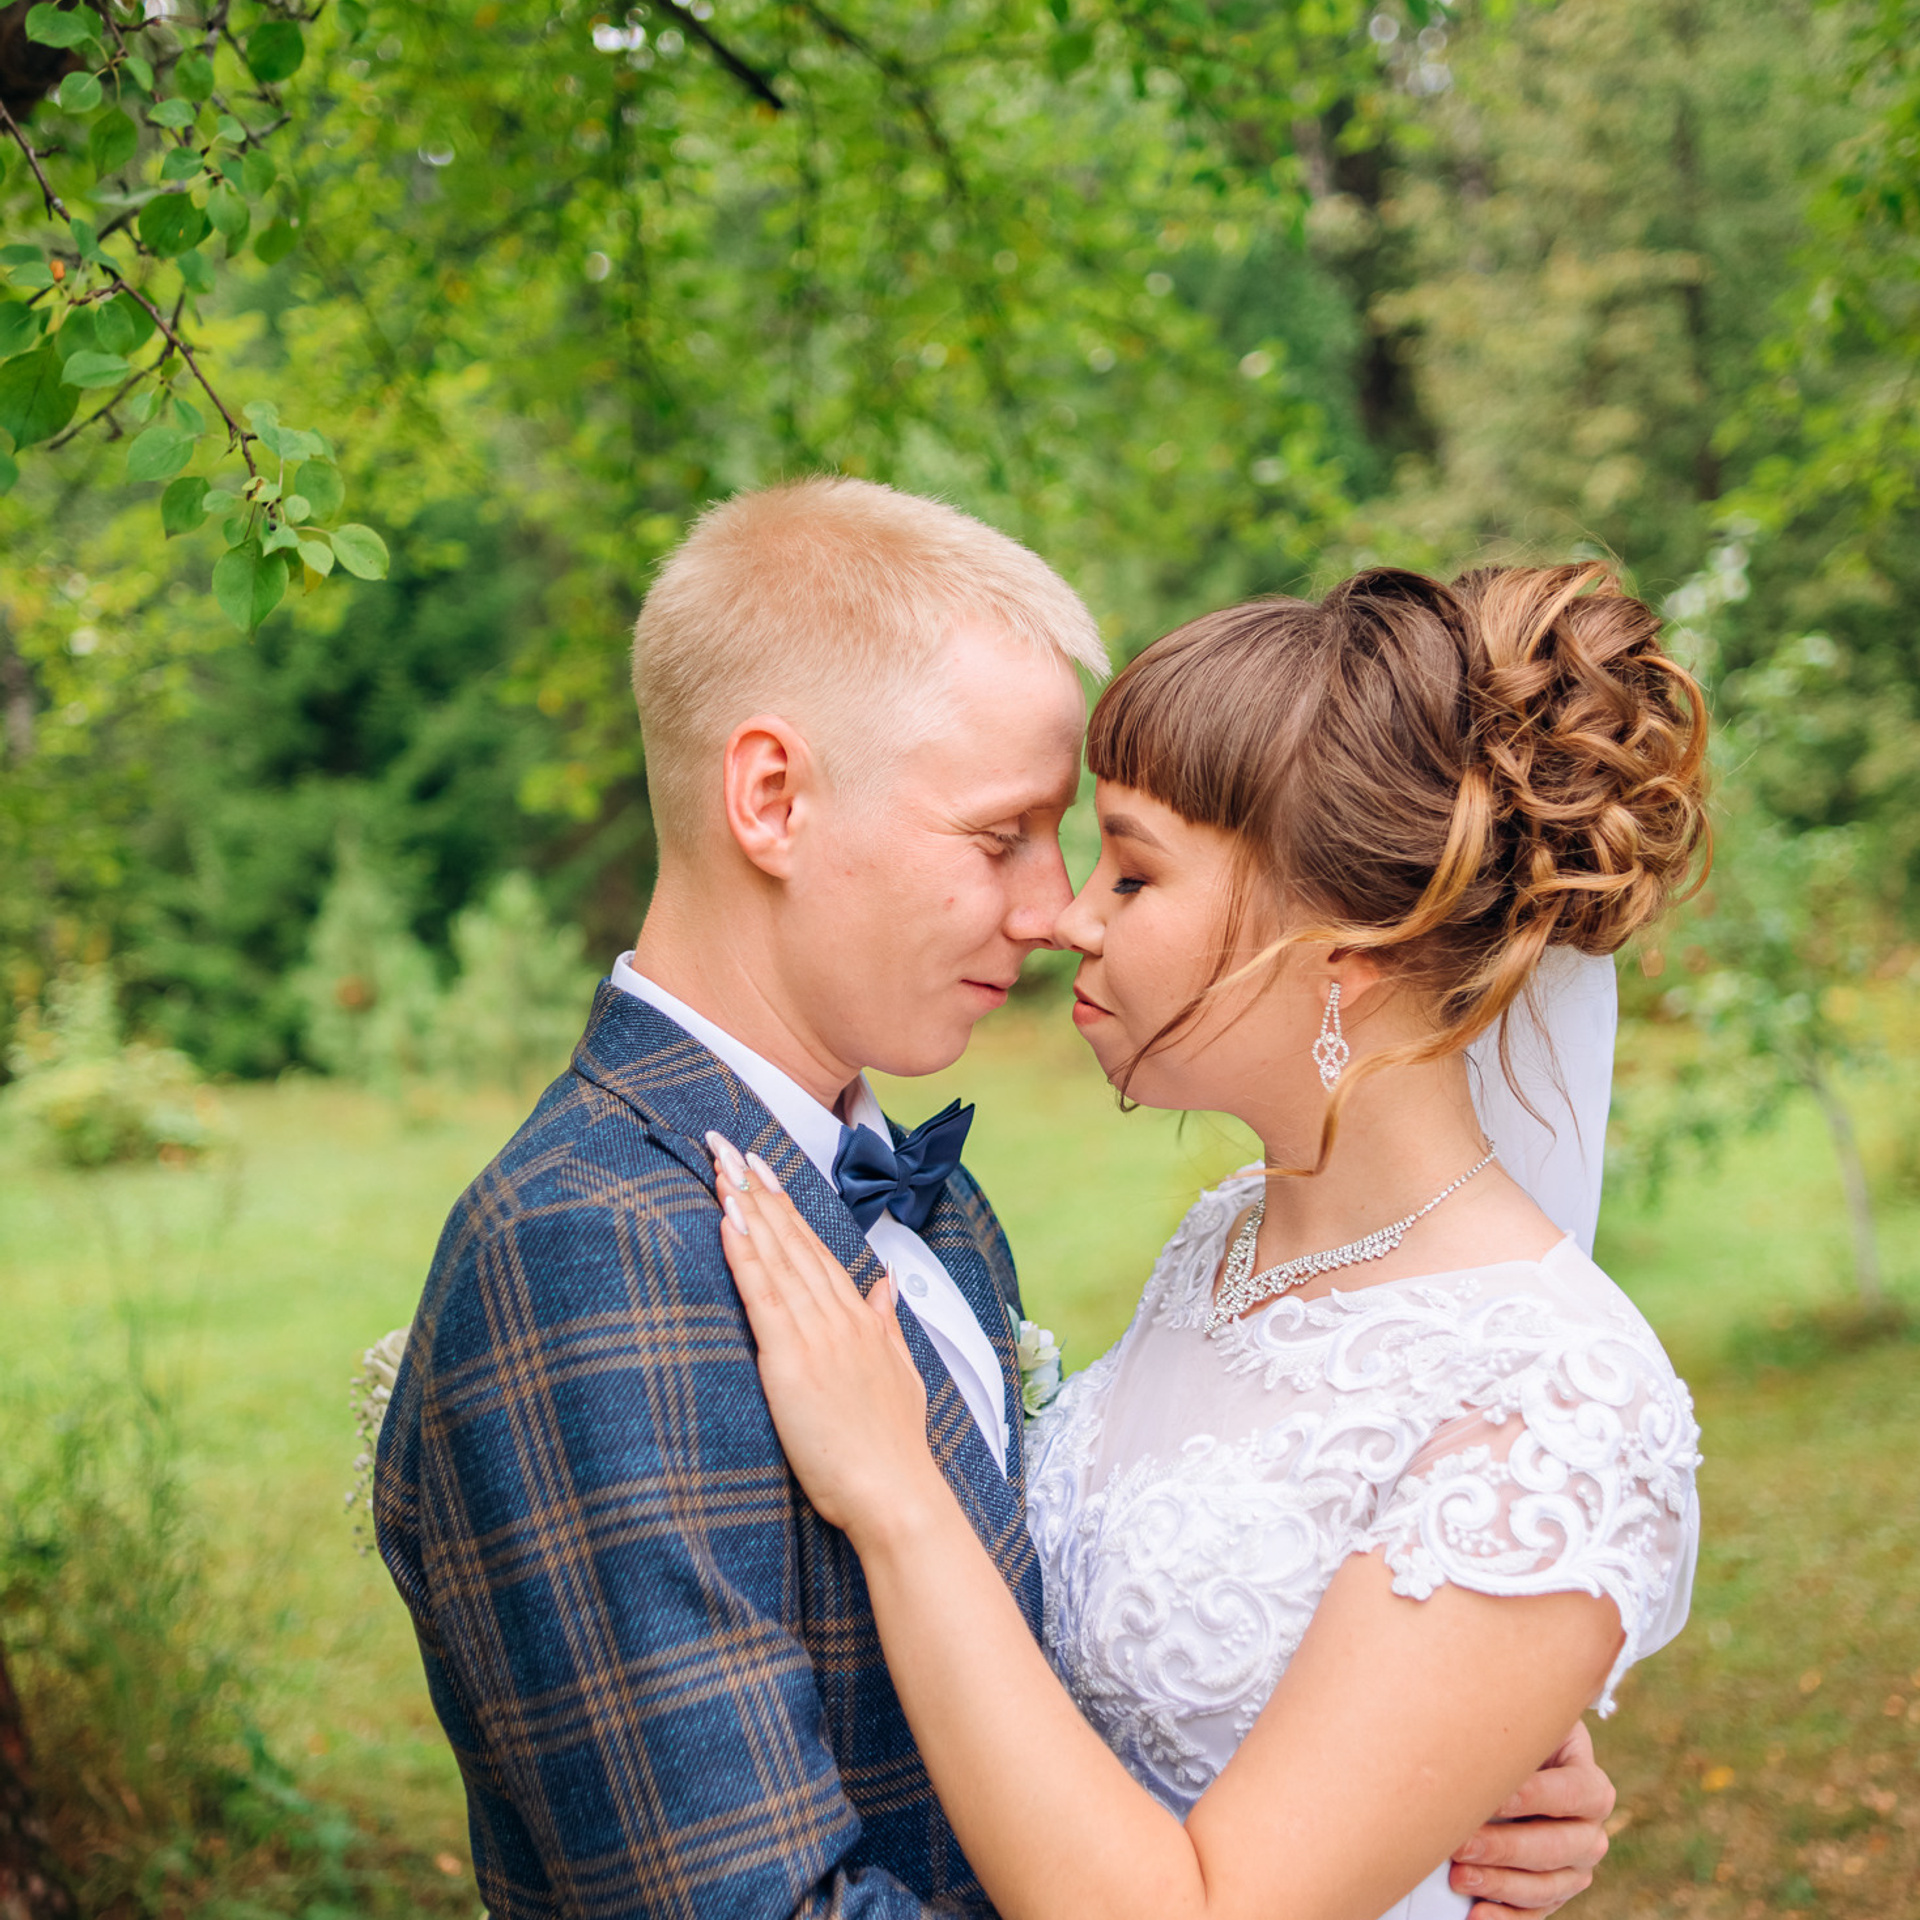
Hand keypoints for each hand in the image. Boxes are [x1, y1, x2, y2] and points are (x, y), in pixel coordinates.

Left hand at [706, 1134, 938, 1540]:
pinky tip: (729, 1221)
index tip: (762, 1164)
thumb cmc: (893, 1448)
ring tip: (722, 1166)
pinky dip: (745, 1255)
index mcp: (859, 1319)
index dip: (785, 1203)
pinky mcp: (791, 1360)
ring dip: (746, 1206)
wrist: (897, 1493)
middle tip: (728, 1142)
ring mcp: (816, 1334)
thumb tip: (885, 1286)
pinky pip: (763, 1296)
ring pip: (775, 1256)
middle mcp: (839, 1316)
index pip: (815, 1247)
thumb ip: (886, 1325)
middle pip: (791, 1238)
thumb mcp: (900, 1375)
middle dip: (758, 1187)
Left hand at [1449, 1721, 1614, 1918]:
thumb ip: (1516, 1727)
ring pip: (1546, 1886)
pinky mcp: (1554, 1892)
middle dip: (1506, 1847)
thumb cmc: (1519, 1739)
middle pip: (1556, 1847)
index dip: (1535, 1796)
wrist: (1527, 1766)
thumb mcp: (1526, 1723)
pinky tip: (1476, 1915)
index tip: (1494, 1797)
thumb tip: (1477, 1727)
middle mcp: (1590, 1833)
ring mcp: (1575, 1869)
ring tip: (1459, 1876)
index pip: (1573, 1793)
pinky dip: (1506, 1918)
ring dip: (1499, 1884)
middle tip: (1462, 1843)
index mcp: (1591, 1787)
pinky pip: (1535, 1913)